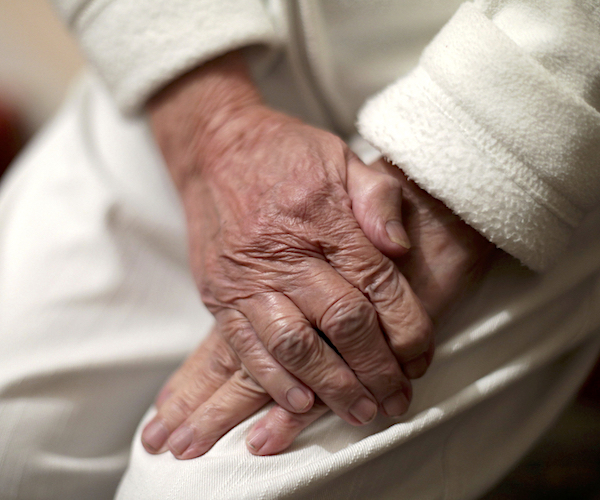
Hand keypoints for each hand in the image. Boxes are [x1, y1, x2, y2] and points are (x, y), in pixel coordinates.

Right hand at [147, 51, 432, 443]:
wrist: (215, 148)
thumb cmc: (287, 154)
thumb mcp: (343, 158)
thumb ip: (379, 199)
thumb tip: (402, 249)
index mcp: (325, 218)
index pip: (378, 285)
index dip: (407, 329)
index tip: (421, 358)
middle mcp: (286, 252)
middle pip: (343, 322)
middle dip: (376, 370)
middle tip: (397, 401)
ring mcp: (247, 278)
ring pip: (296, 345)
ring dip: (332, 386)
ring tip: (360, 413)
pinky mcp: (219, 295)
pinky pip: (246, 347)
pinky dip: (275, 381)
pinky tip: (301, 403)